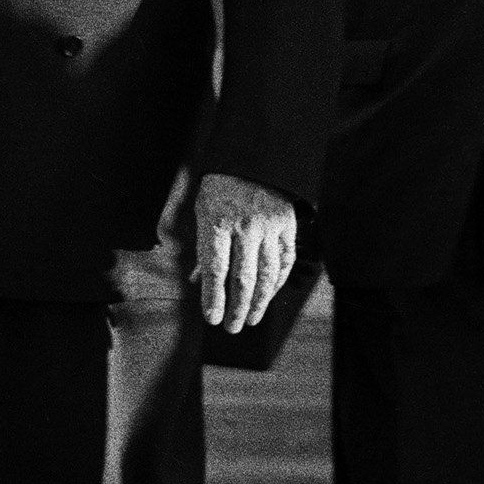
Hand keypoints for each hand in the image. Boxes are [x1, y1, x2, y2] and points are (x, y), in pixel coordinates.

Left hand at [195, 174, 297, 331]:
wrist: (250, 156)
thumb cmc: (220, 187)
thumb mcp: (202, 211)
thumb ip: (202, 247)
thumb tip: (196, 281)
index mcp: (217, 220)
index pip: (215, 270)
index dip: (213, 298)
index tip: (211, 319)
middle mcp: (245, 225)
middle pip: (242, 278)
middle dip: (236, 308)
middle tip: (231, 328)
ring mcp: (268, 225)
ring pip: (266, 275)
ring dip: (259, 302)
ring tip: (251, 319)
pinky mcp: (287, 223)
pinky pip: (285, 260)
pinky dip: (279, 281)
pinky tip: (270, 295)